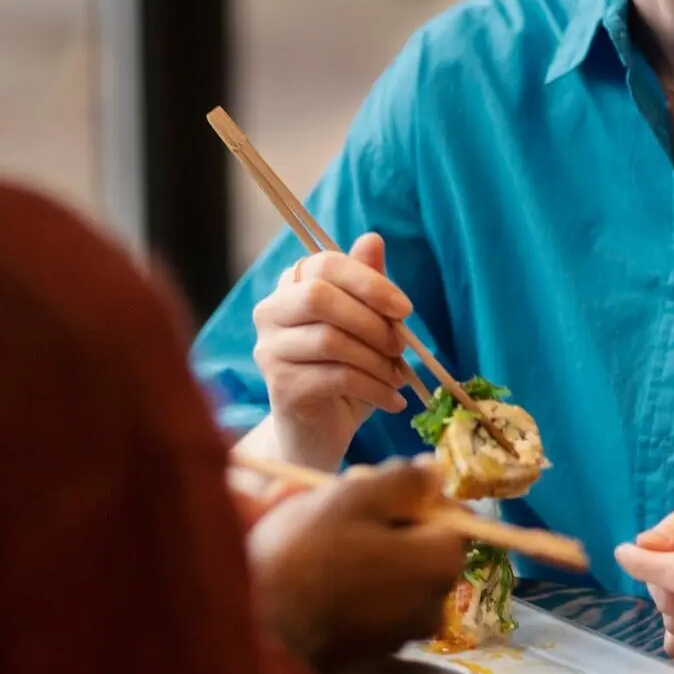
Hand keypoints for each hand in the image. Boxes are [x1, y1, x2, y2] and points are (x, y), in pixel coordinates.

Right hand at [247, 458, 467, 672]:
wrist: (255, 638)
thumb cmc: (305, 558)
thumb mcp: (355, 497)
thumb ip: (405, 481)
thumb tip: (437, 474)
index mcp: (439, 564)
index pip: (451, 516)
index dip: (415, 495)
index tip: (375, 487)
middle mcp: (432, 606)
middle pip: (420, 545)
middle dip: (385, 521)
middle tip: (335, 506)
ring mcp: (401, 637)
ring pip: (391, 574)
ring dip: (362, 550)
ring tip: (311, 535)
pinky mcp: (367, 657)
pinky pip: (369, 604)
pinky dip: (348, 584)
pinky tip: (308, 572)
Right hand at [252, 232, 411, 469]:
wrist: (320, 433)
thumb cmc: (345, 373)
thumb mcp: (365, 327)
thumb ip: (367, 285)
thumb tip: (373, 239)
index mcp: (291, 287)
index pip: (324, 264)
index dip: (368, 281)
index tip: (404, 308)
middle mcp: (270, 313)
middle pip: (318, 297)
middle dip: (371, 320)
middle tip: (401, 345)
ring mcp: (269, 351)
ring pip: (329, 341)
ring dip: (376, 360)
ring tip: (398, 377)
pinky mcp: (280, 388)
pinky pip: (334, 378)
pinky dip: (374, 388)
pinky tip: (392, 401)